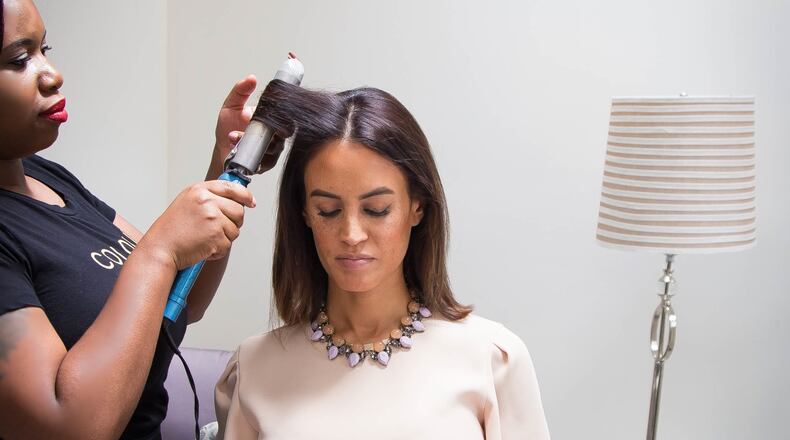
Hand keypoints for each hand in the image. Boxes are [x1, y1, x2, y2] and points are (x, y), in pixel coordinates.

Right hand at [139, 180, 255, 270]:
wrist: (161, 248)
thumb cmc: (172, 229)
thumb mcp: (188, 203)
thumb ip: (209, 198)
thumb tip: (235, 201)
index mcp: (199, 190)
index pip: (232, 187)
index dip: (245, 196)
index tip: (251, 202)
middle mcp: (207, 201)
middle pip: (238, 211)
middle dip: (233, 222)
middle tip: (217, 229)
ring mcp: (212, 218)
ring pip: (235, 230)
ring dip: (224, 238)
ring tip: (204, 238)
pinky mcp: (216, 236)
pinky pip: (228, 245)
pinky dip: (218, 251)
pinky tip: (203, 247)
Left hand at [209, 75, 286, 176]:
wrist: (221, 150)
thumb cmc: (228, 128)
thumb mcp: (232, 105)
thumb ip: (241, 90)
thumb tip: (251, 78)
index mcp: (271, 119)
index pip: (286, 115)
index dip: (283, 113)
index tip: (269, 111)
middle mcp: (276, 135)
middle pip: (284, 131)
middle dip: (267, 128)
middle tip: (250, 122)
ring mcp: (273, 150)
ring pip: (274, 146)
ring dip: (252, 141)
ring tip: (234, 136)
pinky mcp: (267, 163)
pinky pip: (266, 160)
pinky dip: (252, 154)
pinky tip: (238, 148)